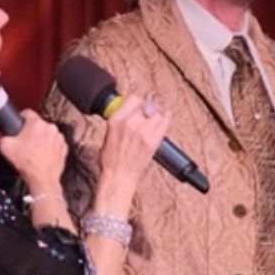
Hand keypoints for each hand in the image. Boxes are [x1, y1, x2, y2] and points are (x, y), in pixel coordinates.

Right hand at [0, 111, 67, 191]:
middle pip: (37, 124)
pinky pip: (55, 143)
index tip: (18, 125)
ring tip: (33, 150)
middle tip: (24, 142)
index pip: (27, 112)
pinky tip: (42, 155)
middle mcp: (50, 127)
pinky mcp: (64, 148)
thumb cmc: (28, 163)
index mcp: (37, 123)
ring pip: (47, 133)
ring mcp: (59, 138)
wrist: (43, 179)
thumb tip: (0, 138)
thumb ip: (1, 138)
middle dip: (30, 131)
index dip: (20, 118)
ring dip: (41, 139)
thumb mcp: (6, 148)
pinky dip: (49, 147)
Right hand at [94, 95, 170, 212]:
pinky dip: (167, 119)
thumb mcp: (108, 133)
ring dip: (159, 114)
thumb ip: (120, 120)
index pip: (134, 99)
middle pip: (147, 104)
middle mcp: (129, 123)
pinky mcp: (153, 141)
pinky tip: (166, 119)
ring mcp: (142, 131)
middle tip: (152, 112)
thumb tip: (131, 112)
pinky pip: (165, 123)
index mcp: (116, 119)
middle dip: (150, 108)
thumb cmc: (111, 160)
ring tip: (158, 117)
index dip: (140, 102)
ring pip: (158, 113)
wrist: (119, 176)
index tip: (142, 106)